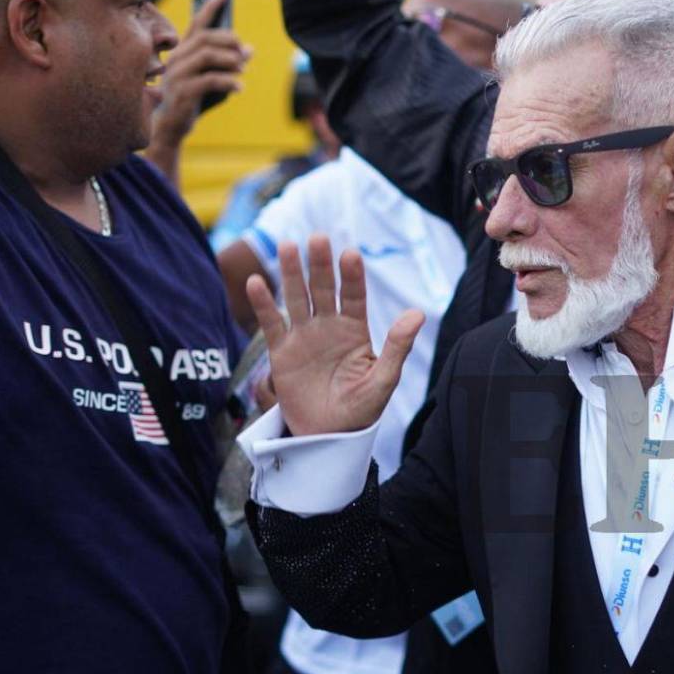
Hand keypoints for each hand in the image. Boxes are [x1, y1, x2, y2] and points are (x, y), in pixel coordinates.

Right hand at [151, 0, 250, 146]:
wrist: (172, 126)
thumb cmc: (193, 100)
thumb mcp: (213, 79)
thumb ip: (227, 64)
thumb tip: (249, 49)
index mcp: (182, 52)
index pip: (196, 24)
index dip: (211, 6)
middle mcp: (177, 59)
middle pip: (205, 38)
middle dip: (228, 40)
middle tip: (245, 51)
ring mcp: (177, 75)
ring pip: (207, 56)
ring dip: (230, 60)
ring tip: (243, 68)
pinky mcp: (183, 93)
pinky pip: (209, 80)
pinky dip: (229, 82)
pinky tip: (240, 87)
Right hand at [246, 235, 423, 435]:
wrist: (329, 436)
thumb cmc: (361, 409)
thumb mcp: (384, 379)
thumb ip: (397, 346)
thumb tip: (417, 313)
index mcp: (355, 329)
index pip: (353, 295)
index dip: (352, 275)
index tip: (350, 254)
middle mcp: (328, 326)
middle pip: (323, 289)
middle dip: (320, 265)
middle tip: (317, 238)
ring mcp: (304, 336)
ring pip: (296, 298)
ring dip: (292, 273)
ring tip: (288, 246)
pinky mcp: (282, 352)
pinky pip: (272, 324)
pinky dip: (263, 304)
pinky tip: (256, 282)